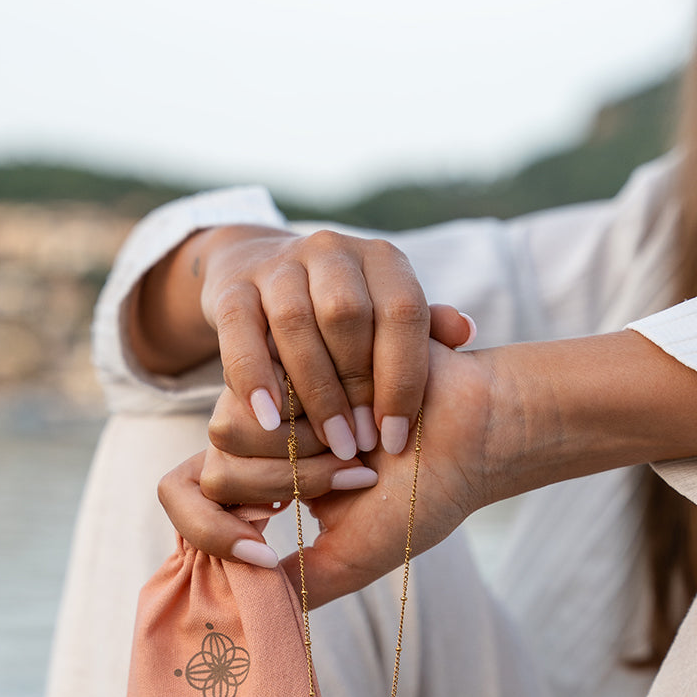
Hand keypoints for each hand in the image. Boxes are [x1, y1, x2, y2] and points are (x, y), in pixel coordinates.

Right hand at [134, 222, 474, 457]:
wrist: (259, 270)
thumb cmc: (341, 316)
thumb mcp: (386, 316)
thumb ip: (424, 330)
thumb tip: (463, 331)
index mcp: (381, 259)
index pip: (402, 311)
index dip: (403, 379)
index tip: (397, 438)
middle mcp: (332, 251)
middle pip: (348, 316)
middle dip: (357, 388)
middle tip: (361, 445)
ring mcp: (278, 266)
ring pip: (294, 323)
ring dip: (314, 391)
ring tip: (328, 442)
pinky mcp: (233, 289)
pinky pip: (241, 332)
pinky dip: (255, 378)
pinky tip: (270, 421)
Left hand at [159, 341, 491, 604]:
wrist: (477, 437)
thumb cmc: (422, 498)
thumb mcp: (348, 558)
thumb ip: (292, 584)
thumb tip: (234, 605)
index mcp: (264, 479)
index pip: (190, 500)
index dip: (211, 533)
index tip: (264, 555)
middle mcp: (265, 434)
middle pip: (217, 463)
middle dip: (289, 482)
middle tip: (354, 475)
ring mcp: (282, 388)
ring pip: (234, 424)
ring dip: (309, 448)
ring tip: (364, 441)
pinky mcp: (302, 347)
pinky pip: (273, 381)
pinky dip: (327, 410)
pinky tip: (371, 409)